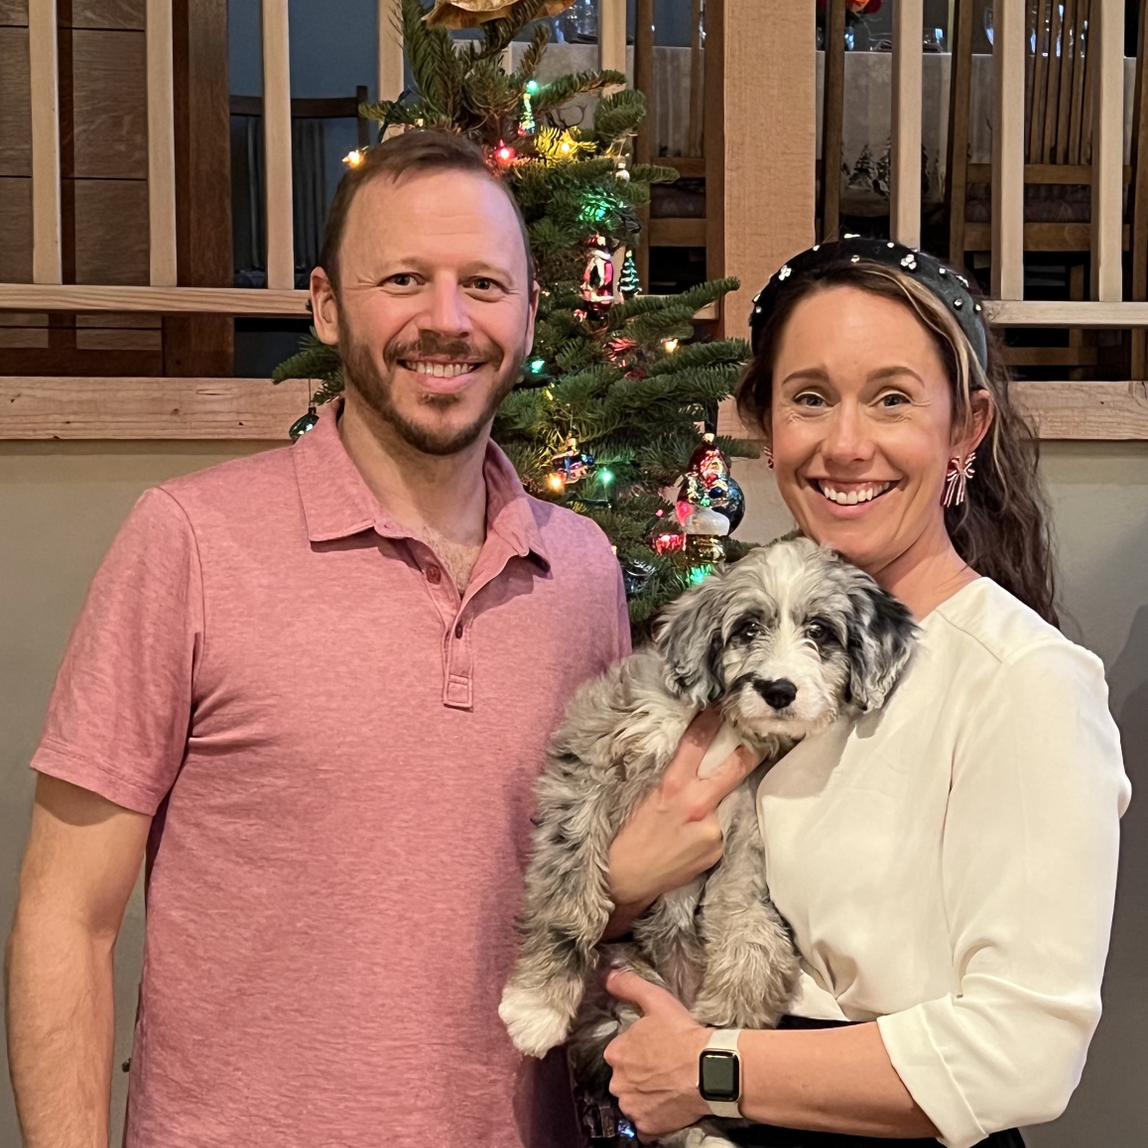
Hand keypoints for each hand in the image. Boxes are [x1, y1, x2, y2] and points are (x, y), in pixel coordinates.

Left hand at [604, 969, 710, 1137]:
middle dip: (639, 1074)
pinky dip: (653, 1118)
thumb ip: (629, 986)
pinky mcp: (647, 1127)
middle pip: (624, 1078)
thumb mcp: (656, 1000)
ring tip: (668, 1085)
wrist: (709, 1069)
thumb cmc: (683, 1035)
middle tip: (663, 1067)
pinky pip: (645, 1125)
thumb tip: (608, 976)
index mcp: (616, 1053)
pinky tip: (668, 1104)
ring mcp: (632, 1107)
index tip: (654, 1048)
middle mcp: (618, 1082)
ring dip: (645, 1096)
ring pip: (633, 1101)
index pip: (620, 1052)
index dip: (637, 1049)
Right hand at [607, 707, 759, 912]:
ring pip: (727, 803)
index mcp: (672, 787)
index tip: (721, 707)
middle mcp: (697, 806)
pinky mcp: (717, 850)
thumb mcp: (644, 796)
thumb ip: (672, 779)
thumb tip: (693, 760)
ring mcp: (712, 830)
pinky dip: (713, 828)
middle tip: (764, 736)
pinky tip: (693, 837)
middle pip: (734, 768)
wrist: (624, 879)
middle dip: (751, 751)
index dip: (711, 721)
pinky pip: (721, 830)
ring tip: (701, 808)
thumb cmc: (627, 834)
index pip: (696, 744)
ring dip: (721, 801)